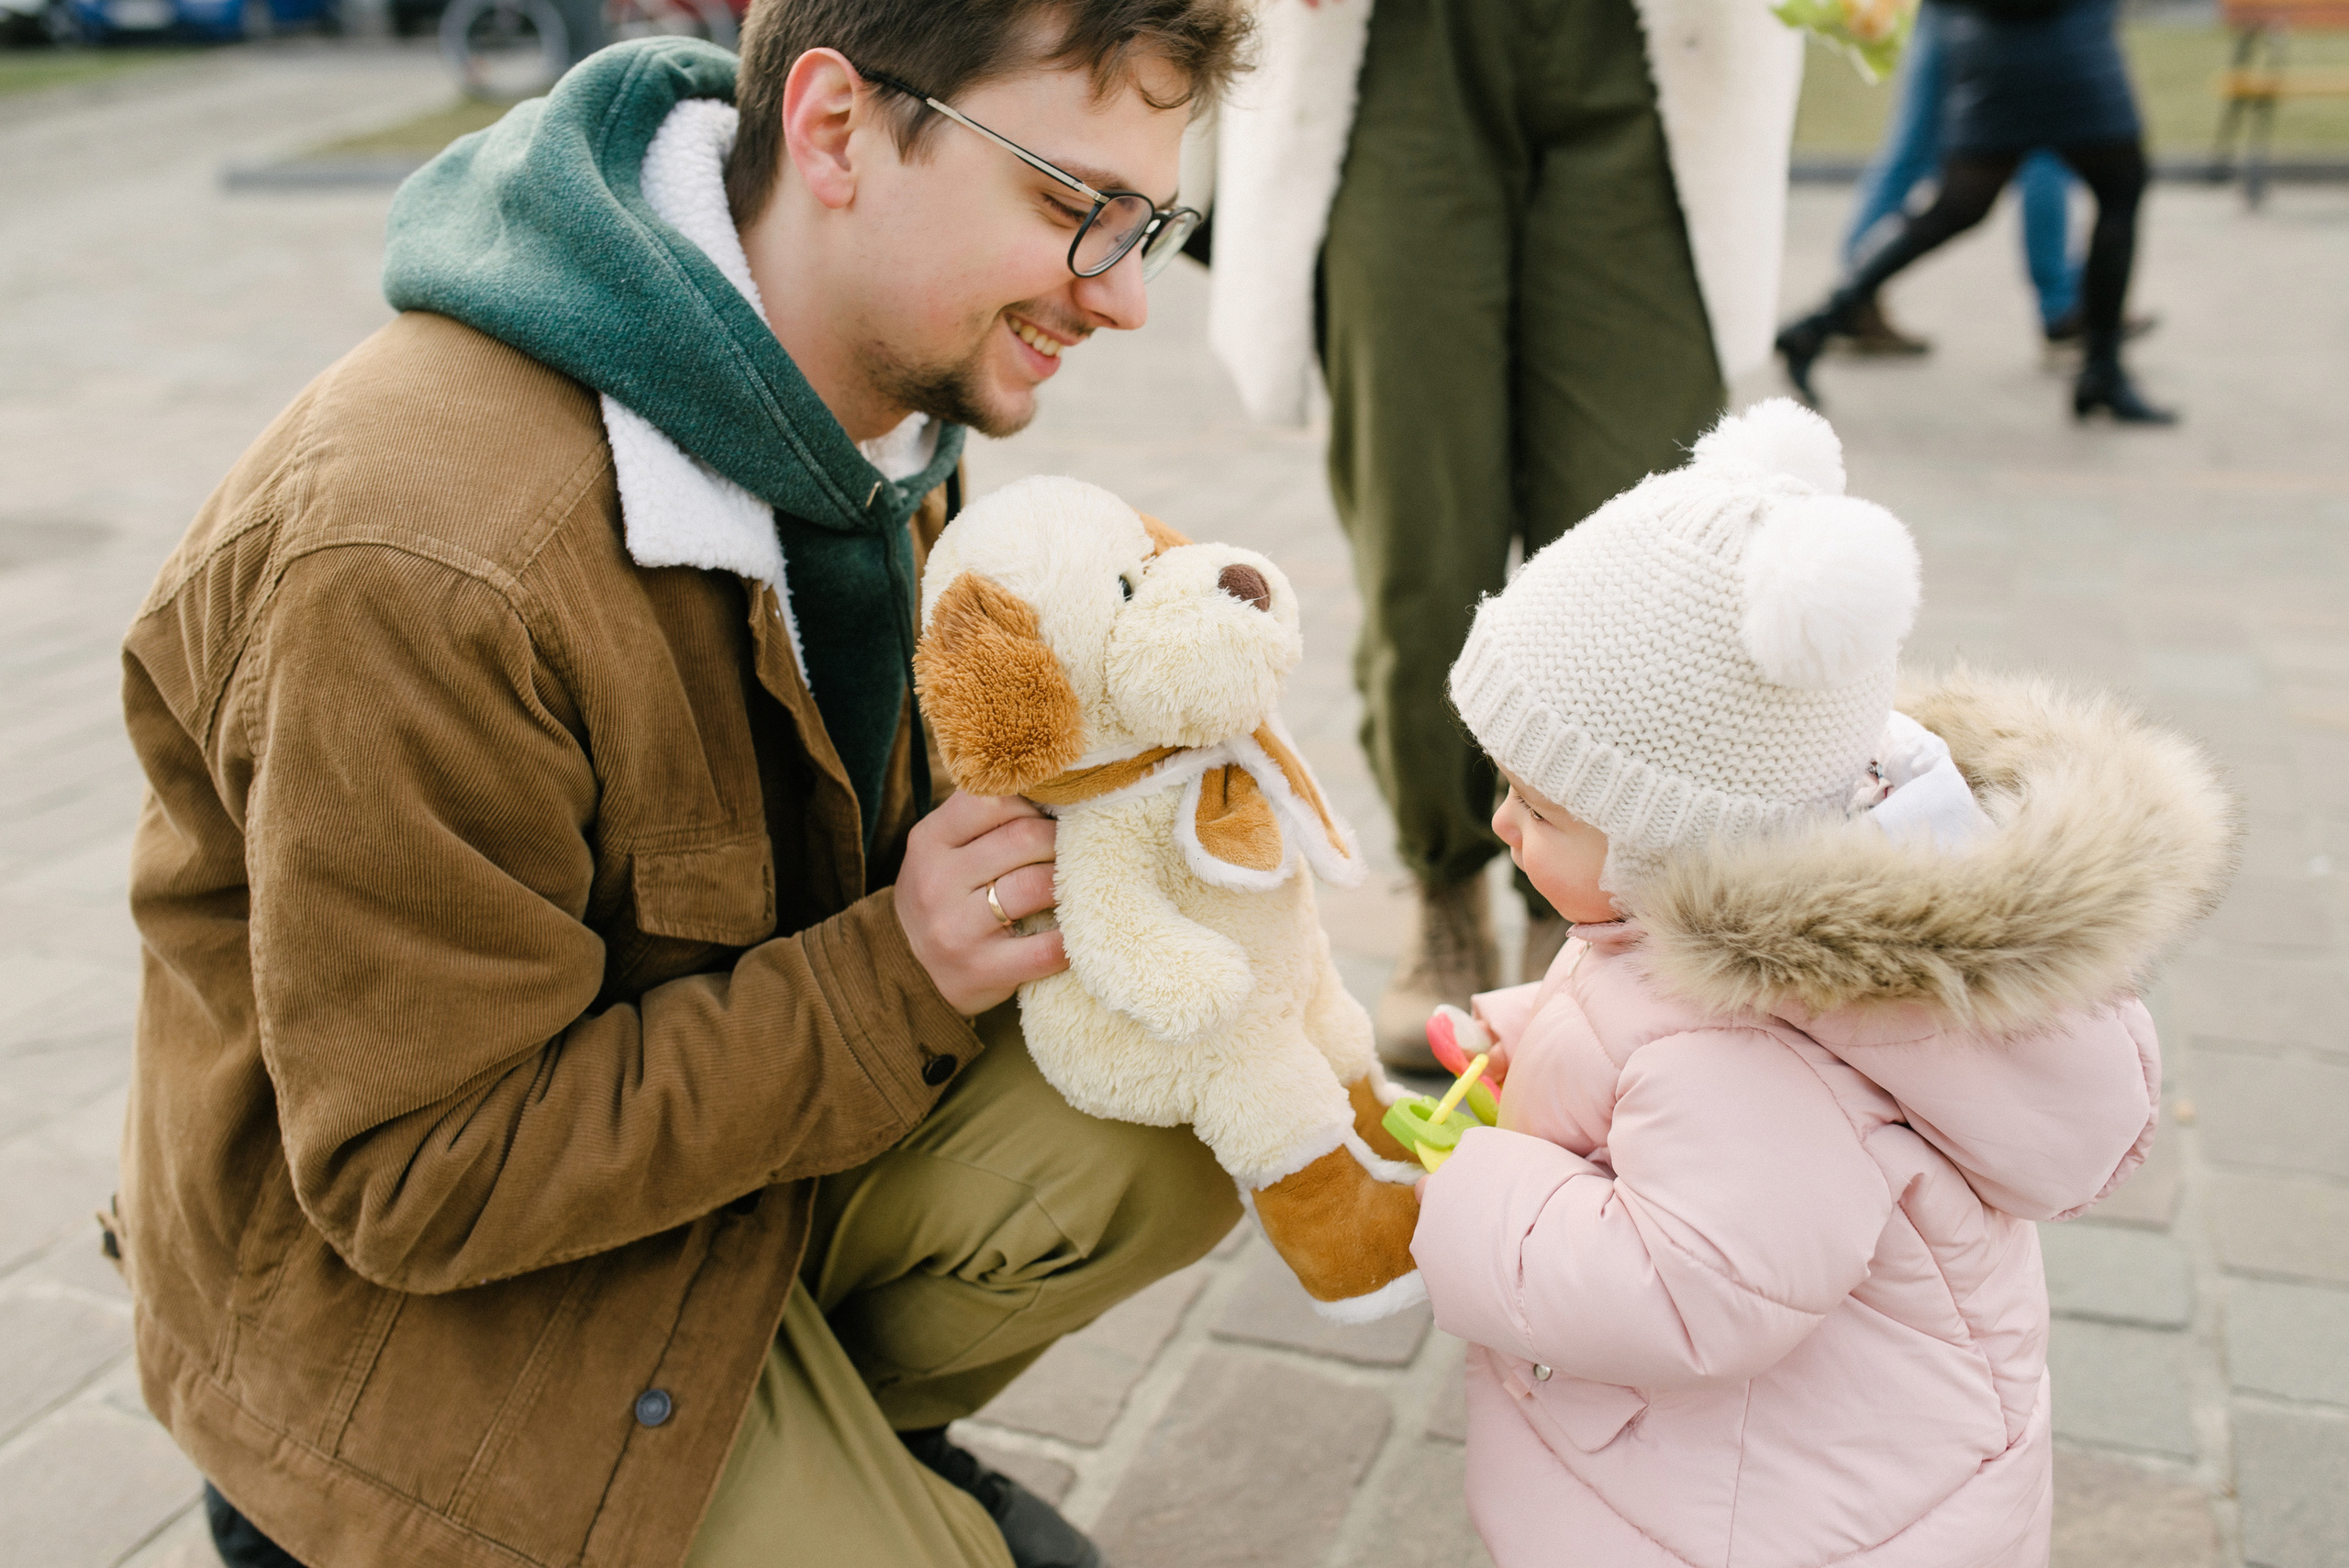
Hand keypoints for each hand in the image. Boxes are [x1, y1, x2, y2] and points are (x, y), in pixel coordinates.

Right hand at [896, 791, 1067, 1015]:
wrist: (909, 970)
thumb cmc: (946, 894)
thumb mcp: (944, 848)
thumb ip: (985, 819)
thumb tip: (1056, 789)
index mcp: (928, 840)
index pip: (994, 799)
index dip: (1033, 804)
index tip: (1048, 817)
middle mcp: (936, 882)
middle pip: (1023, 839)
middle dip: (1059, 840)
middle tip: (1074, 849)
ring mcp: (956, 930)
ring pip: (1036, 886)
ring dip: (1070, 882)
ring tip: (1077, 882)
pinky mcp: (981, 970)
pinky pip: (1047, 948)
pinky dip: (1073, 935)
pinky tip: (1078, 927)